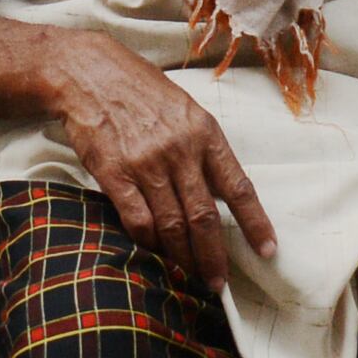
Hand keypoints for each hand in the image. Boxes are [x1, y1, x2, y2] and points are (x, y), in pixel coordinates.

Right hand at [42, 33, 273, 285]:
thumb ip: (204, 149)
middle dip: (214, 257)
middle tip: (217, 283)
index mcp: (205, 133)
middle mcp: (180, 151)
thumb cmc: (141, 91)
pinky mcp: (115, 174)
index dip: (255, 223)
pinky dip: (148, 243)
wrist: (89, 73)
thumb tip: (222, 192)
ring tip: (188, 277)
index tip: (268, 250)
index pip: (238, 187)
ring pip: (172, 225)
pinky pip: (138, 220)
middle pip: (204, 217)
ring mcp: (146, 164)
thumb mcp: (185, 110)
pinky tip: (154, 253)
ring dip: (182, 258)